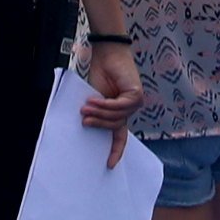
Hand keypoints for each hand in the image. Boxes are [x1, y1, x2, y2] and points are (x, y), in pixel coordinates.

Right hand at [77, 37, 143, 160]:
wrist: (107, 54)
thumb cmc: (101, 74)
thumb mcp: (96, 99)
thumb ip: (98, 113)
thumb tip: (88, 127)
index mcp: (120, 113)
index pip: (120, 136)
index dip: (115, 151)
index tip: (110, 165)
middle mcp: (129, 110)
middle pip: (114, 127)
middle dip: (98, 124)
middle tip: (84, 121)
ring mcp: (135, 103)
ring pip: (116, 118)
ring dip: (99, 113)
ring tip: (85, 108)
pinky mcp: (136, 96)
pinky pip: (119, 107)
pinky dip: (105, 105)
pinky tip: (93, 100)